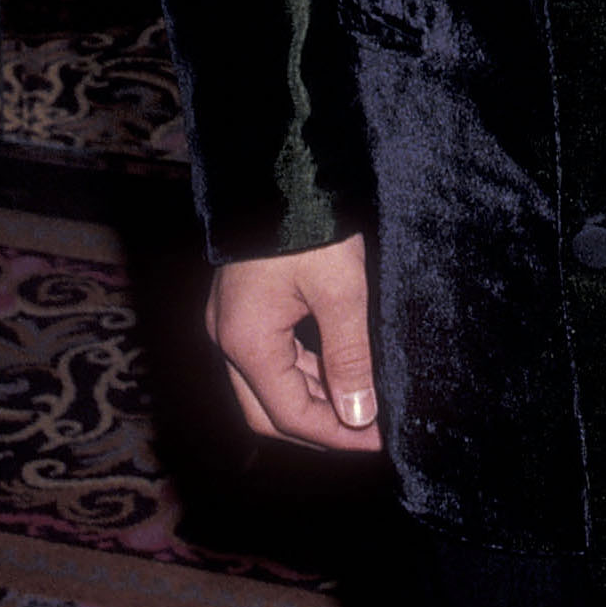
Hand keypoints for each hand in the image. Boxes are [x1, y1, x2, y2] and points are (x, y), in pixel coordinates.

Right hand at [206, 235, 382, 454]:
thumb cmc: (310, 223)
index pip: (289, 414)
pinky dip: (303, 371)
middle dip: (318, 428)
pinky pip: (269, 355)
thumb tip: (359, 415)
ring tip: (362, 406)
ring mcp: (229, 321)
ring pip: (268, 384)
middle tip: (368, 434)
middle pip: (268, 410)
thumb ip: (349, 357)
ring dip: (313, 399)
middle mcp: (227, 337)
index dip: (335, 435)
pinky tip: (338, 372)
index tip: (378, 441)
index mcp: (245, 340)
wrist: (279, 165)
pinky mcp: (240, 305)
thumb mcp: (341, 290)